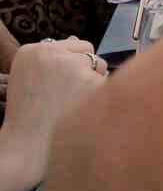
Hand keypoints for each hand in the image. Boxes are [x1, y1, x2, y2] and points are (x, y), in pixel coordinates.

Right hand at [1, 38, 106, 188]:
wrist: (27, 149)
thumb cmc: (30, 117)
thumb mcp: (31, 78)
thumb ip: (54, 57)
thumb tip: (77, 41)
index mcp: (33, 50)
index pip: (74, 45)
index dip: (72, 65)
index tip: (60, 84)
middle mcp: (52, 53)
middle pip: (89, 51)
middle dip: (86, 69)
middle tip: (68, 96)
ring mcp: (72, 66)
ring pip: (101, 66)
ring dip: (95, 82)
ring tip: (73, 104)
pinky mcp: (91, 82)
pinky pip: (108, 84)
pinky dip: (101, 97)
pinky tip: (83, 112)